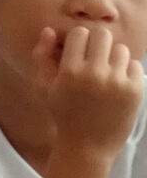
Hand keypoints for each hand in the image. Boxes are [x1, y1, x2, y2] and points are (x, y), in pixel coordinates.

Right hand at [36, 22, 146, 156]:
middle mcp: (95, 74)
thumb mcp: (44, 87)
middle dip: (98, 44)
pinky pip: (135, 65)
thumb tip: (49, 30)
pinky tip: (117, 84)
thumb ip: (42, 57)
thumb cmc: (63, 114)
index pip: (80, 33)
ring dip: (113, 58)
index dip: (78, 40)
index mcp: (70, 72)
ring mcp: (117, 82)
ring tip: (106, 73)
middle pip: (103, 35)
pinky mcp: (135, 90)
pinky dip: (127, 71)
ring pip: (121, 50)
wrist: (87, 146)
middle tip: (94, 59)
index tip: (77, 52)